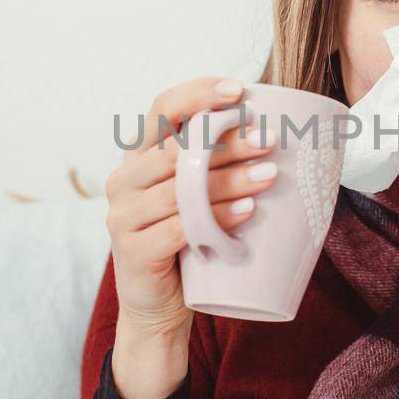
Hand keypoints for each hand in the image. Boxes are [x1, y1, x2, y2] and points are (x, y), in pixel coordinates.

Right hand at [105, 74, 278, 349]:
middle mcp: (124, 180)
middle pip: (178, 150)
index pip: (162, 109)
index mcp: (138, 157)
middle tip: (269, 140)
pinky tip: (247, 211)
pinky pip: (178, 227)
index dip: (198, 94)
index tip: (240, 92)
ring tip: (269, 175)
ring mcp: (123, 216)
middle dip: (227, 142)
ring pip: (181, 189)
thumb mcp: (196, 197)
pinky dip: (217, 218)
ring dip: (230, 179)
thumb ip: (213, 166)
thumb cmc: (187, 241)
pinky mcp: (132, 251)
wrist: (159, 307)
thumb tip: (276, 134)